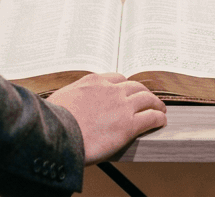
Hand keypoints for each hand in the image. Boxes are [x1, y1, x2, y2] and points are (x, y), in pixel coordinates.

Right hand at [46, 72, 166, 163]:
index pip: (116, 78)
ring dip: (156, 103)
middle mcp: (110, 90)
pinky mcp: (129, 125)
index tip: (127, 92)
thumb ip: (72, 97)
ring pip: (147, 99)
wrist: (57, 135)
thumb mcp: (60, 98)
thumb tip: (68, 103)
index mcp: (93, 81)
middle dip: (143, 92)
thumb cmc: (52, 121)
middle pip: (135, 86)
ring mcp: (121, 106)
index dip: (124, 86)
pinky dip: (159, 118)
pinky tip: (162, 120)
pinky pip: (151, 117)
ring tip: (160, 109)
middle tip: (148, 99)